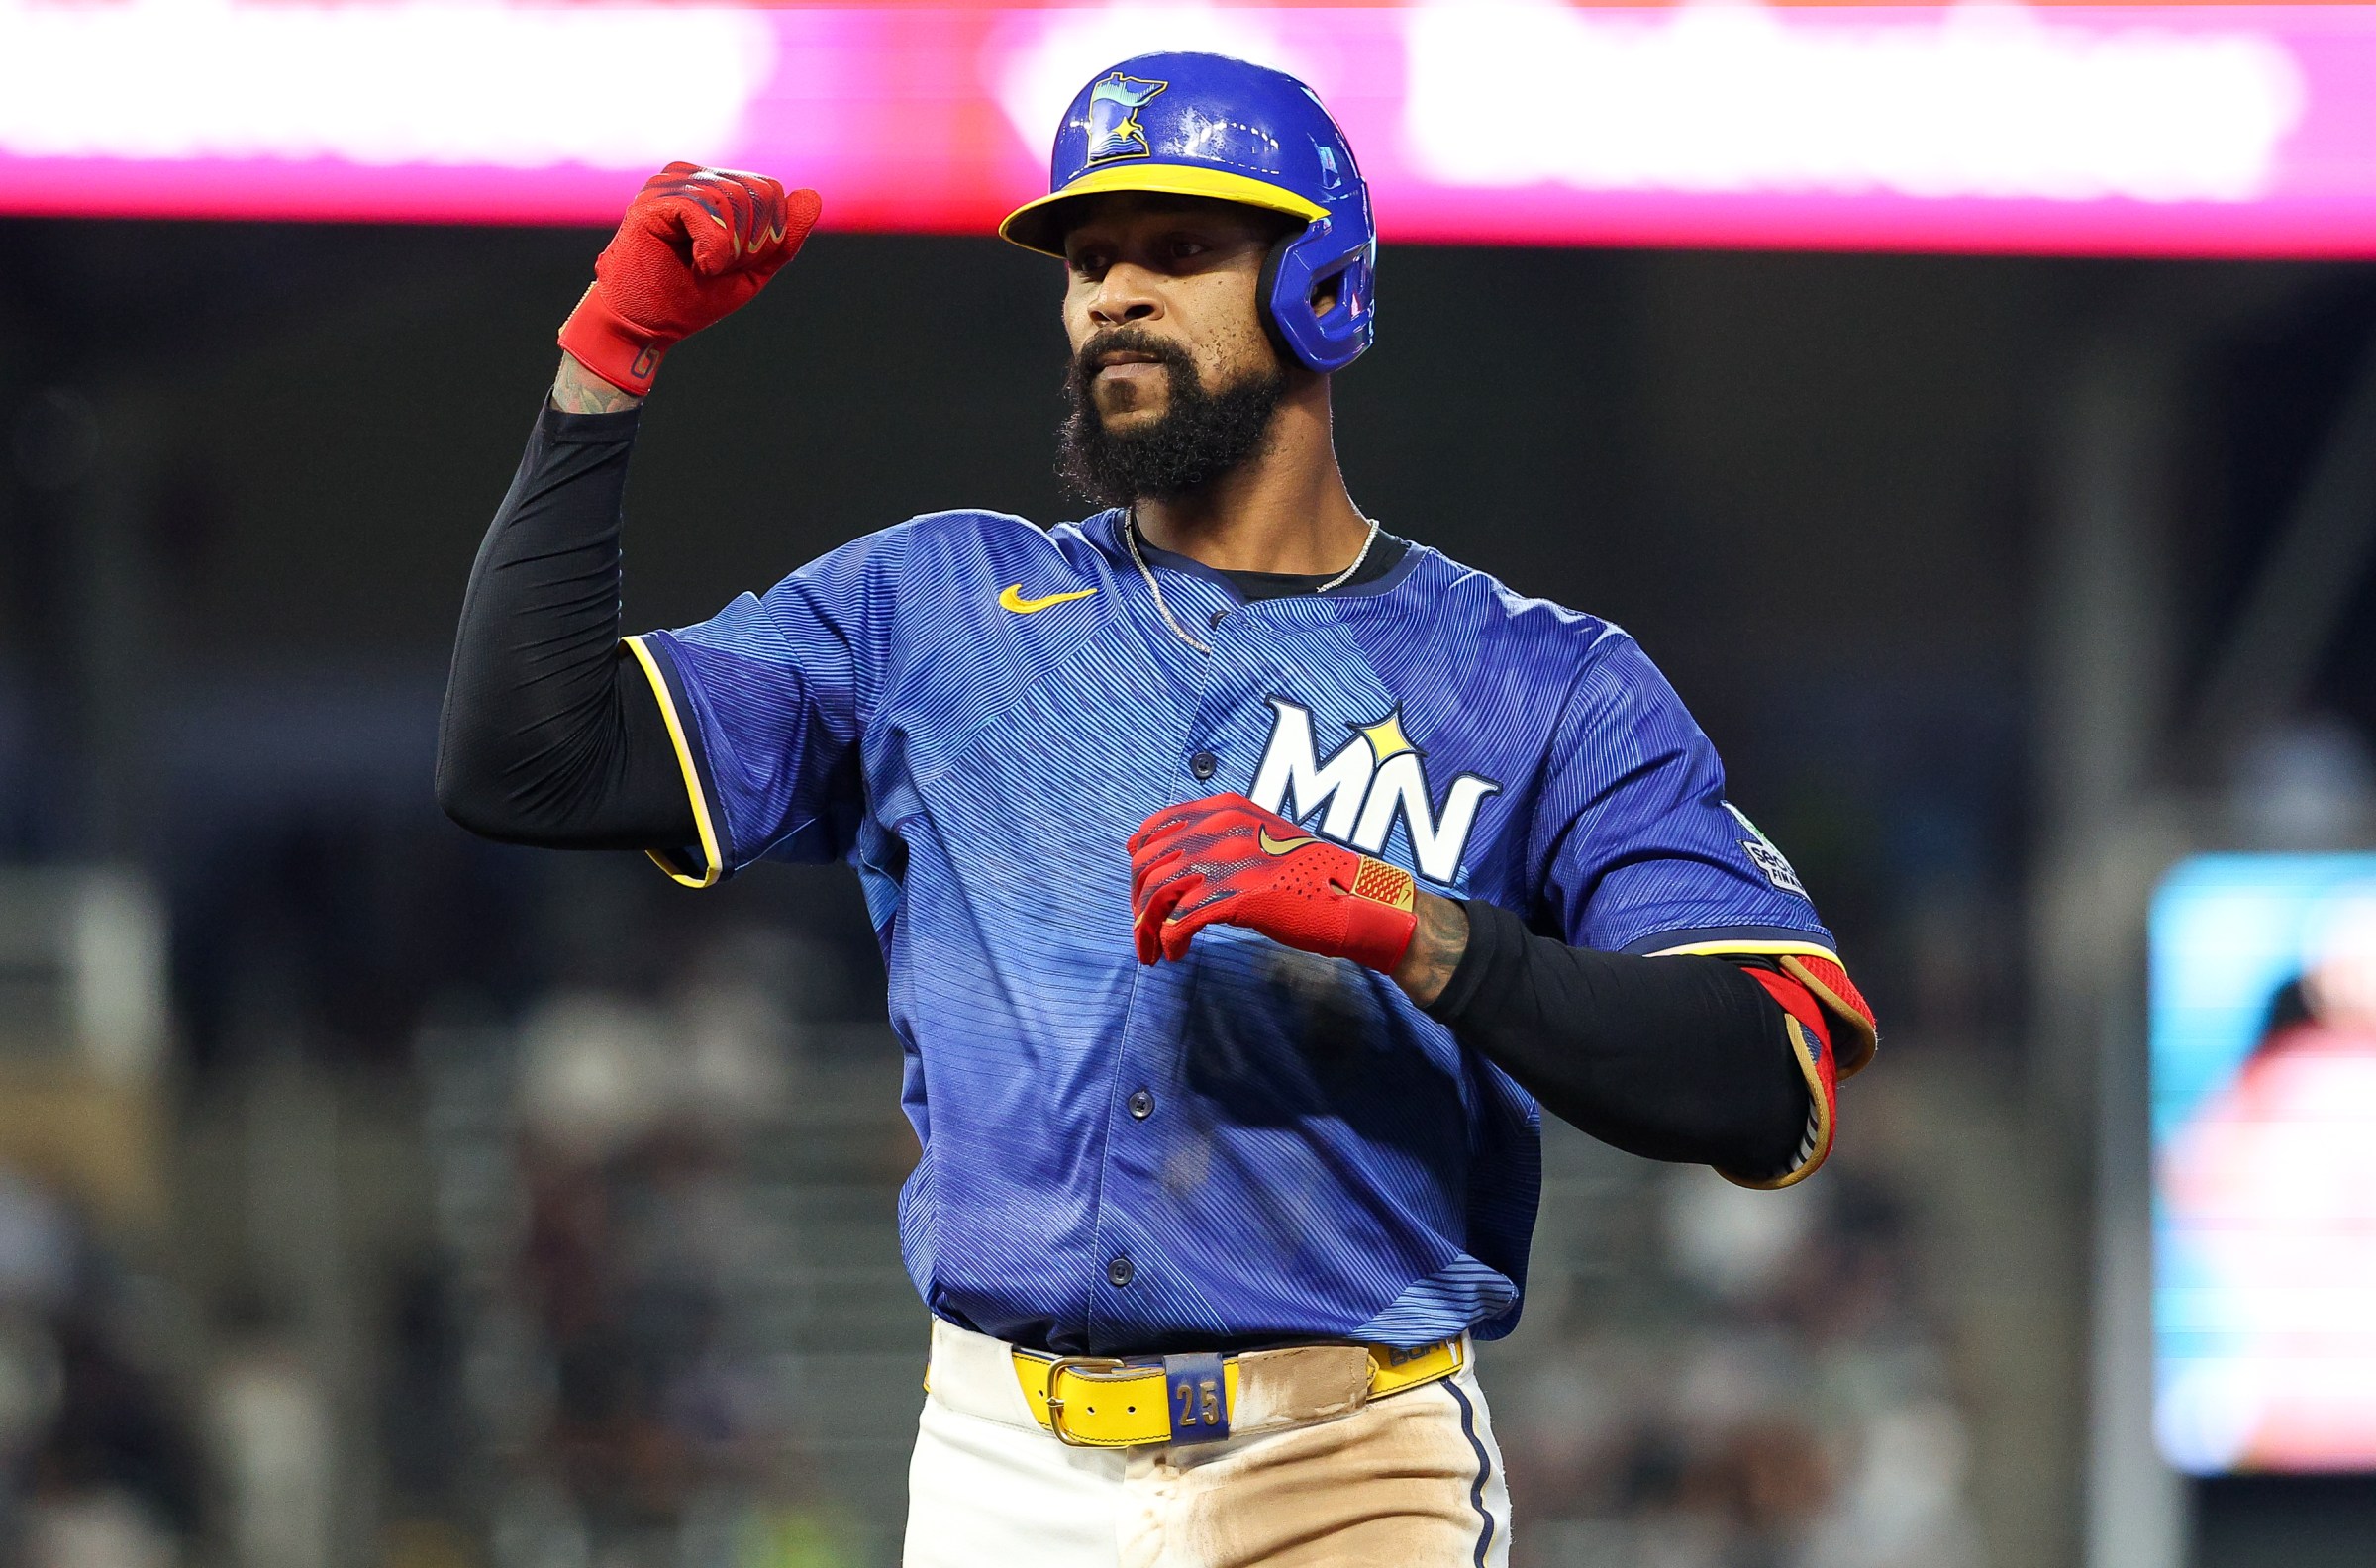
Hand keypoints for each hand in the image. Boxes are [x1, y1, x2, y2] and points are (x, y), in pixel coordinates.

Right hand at [557, 163, 821, 394]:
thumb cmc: (691, 297)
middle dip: (750, 244)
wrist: (644, 324)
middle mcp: (691, 177)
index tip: (734, 264)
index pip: (770, 191)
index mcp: (714, 186)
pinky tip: (699, 265)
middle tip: (717, 269)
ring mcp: (670, 184)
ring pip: (734, 201)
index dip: (766, 236)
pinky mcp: (654, 200)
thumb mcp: (753, 269)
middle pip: (758, 193)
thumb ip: (784, 237)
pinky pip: (706, 209)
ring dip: (729, 250)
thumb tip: (813, 196)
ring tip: (703, 268)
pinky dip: (713, 248)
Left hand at [1129, 794, 1417, 972]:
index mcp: (1224, 808)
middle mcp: (1221, 827)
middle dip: (1137, 903)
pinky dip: (1170, 941)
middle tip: (1143, 931)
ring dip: (1146, 929)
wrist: (1353, 898)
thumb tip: (1175, 863)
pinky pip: (1180, 920)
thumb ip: (1219, 841)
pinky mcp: (1238, 897)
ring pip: (1157, 894)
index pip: (1155, 826)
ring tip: (1153, 951)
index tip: (1138, 889)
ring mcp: (1229, 861)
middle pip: (1149, 864)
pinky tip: (1177, 954)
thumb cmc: (1308, 875)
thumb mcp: (1260, 838)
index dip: (1138, 861)